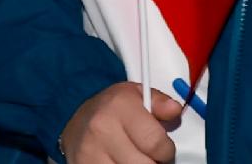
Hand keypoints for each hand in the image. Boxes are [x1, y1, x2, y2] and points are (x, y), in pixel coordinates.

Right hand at [64, 83, 186, 162]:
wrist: (77, 123)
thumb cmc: (110, 110)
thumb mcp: (136, 95)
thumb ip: (159, 102)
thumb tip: (174, 110)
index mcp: (119, 106)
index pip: (155, 142)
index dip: (166, 151)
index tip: (165, 150)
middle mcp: (102, 129)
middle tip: (151, 157)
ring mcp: (90, 152)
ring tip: (135, 159)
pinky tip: (121, 162)